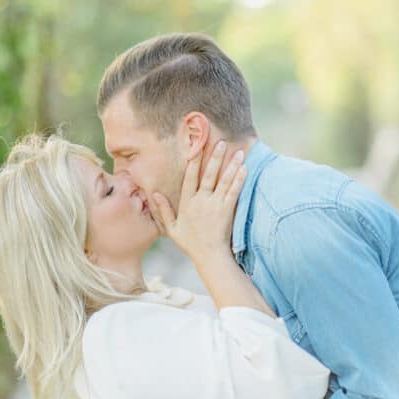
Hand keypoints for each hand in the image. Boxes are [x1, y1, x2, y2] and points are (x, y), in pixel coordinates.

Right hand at [150, 142, 245, 265]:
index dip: (193, 161)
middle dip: (215, 157)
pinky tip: (244, 168)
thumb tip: (155, 193)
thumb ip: (164, 210)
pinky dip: (239, 179)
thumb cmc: (190, 243)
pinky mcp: (227, 210)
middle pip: (208, 175)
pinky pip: (234, 191)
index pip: (190, 178)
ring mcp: (215, 205)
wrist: (209, 256)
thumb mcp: (171, 228)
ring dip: (231, 165)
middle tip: (222, 142)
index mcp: (187, 203)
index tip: (196, 146)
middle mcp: (201, 201)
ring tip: (238, 152)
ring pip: (224, 181)